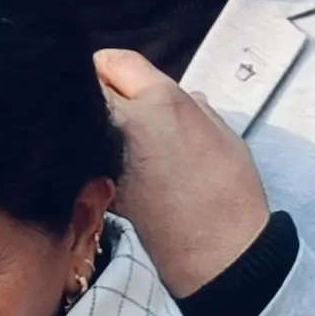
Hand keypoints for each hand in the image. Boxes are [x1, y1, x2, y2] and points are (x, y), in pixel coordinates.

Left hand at [93, 47, 268, 292]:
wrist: (218, 255)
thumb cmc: (230, 193)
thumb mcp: (221, 134)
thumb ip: (191, 106)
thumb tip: (181, 97)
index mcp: (159, 101)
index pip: (112, 60)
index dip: (119, 70)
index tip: (127, 82)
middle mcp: (123, 123)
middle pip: (89, 87)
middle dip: (103, 94)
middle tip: (125, 112)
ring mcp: (105, 157)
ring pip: (84, 123)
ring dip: (96, 126)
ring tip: (125, 144)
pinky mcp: (98, 187)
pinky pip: (88, 156)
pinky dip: (96, 157)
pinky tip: (122, 171)